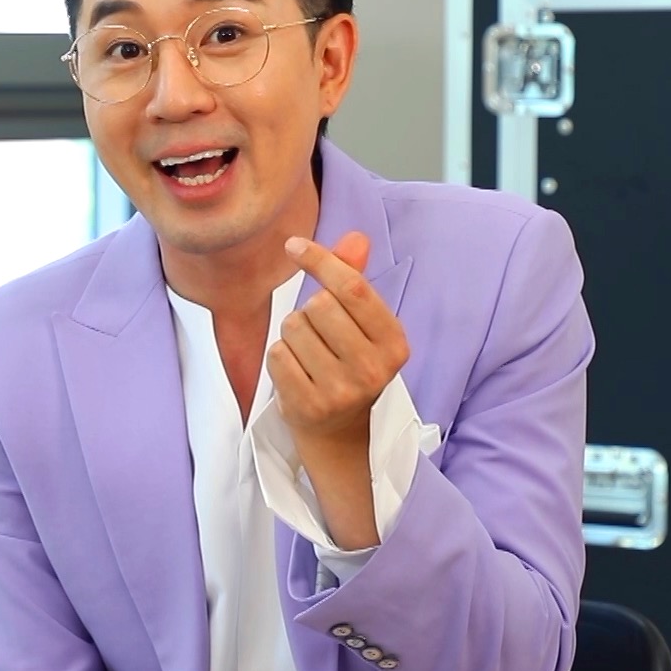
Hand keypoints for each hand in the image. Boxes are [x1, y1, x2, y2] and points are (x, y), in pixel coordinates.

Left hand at [267, 231, 410, 445]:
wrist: (340, 433)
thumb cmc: (349, 365)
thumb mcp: (362, 326)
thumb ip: (355, 280)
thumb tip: (356, 237)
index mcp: (394, 344)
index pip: (353, 288)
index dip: (321, 260)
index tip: (293, 246)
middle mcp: (373, 370)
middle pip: (319, 304)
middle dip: (310, 311)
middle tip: (319, 335)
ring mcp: (341, 392)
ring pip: (293, 327)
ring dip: (292, 334)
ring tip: (308, 356)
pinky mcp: (308, 407)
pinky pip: (276, 354)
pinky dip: (279, 356)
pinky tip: (296, 372)